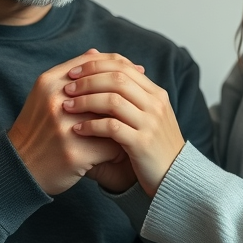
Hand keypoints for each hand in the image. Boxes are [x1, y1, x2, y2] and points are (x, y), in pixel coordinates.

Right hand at [8, 49, 139, 194]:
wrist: (18, 169)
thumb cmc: (37, 129)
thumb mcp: (46, 95)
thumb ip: (70, 74)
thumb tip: (97, 52)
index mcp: (49, 83)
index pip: (92, 64)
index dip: (118, 66)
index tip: (135, 73)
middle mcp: (56, 102)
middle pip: (106, 89)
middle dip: (125, 96)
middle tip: (139, 101)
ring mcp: (64, 127)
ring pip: (112, 118)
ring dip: (125, 123)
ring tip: (133, 126)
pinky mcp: (74, 153)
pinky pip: (111, 146)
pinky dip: (119, 148)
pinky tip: (123, 151)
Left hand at [64, 55, 184, 196]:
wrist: (175, 177)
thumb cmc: (152, 146)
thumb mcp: (146, 117)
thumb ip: (128, 98)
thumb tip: (96, 78)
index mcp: (155, 93)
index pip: (123, 66)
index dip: (95, 66)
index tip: (73, 72)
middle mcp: (155, 104)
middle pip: (116, 79)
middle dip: (87, 81)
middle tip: (67, 87)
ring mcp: (150, 123)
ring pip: (113, 101)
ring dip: (85, 101)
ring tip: (67, 106)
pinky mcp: (142, 144)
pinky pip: (112, 128)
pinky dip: (91, 126)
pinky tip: (77, 129)